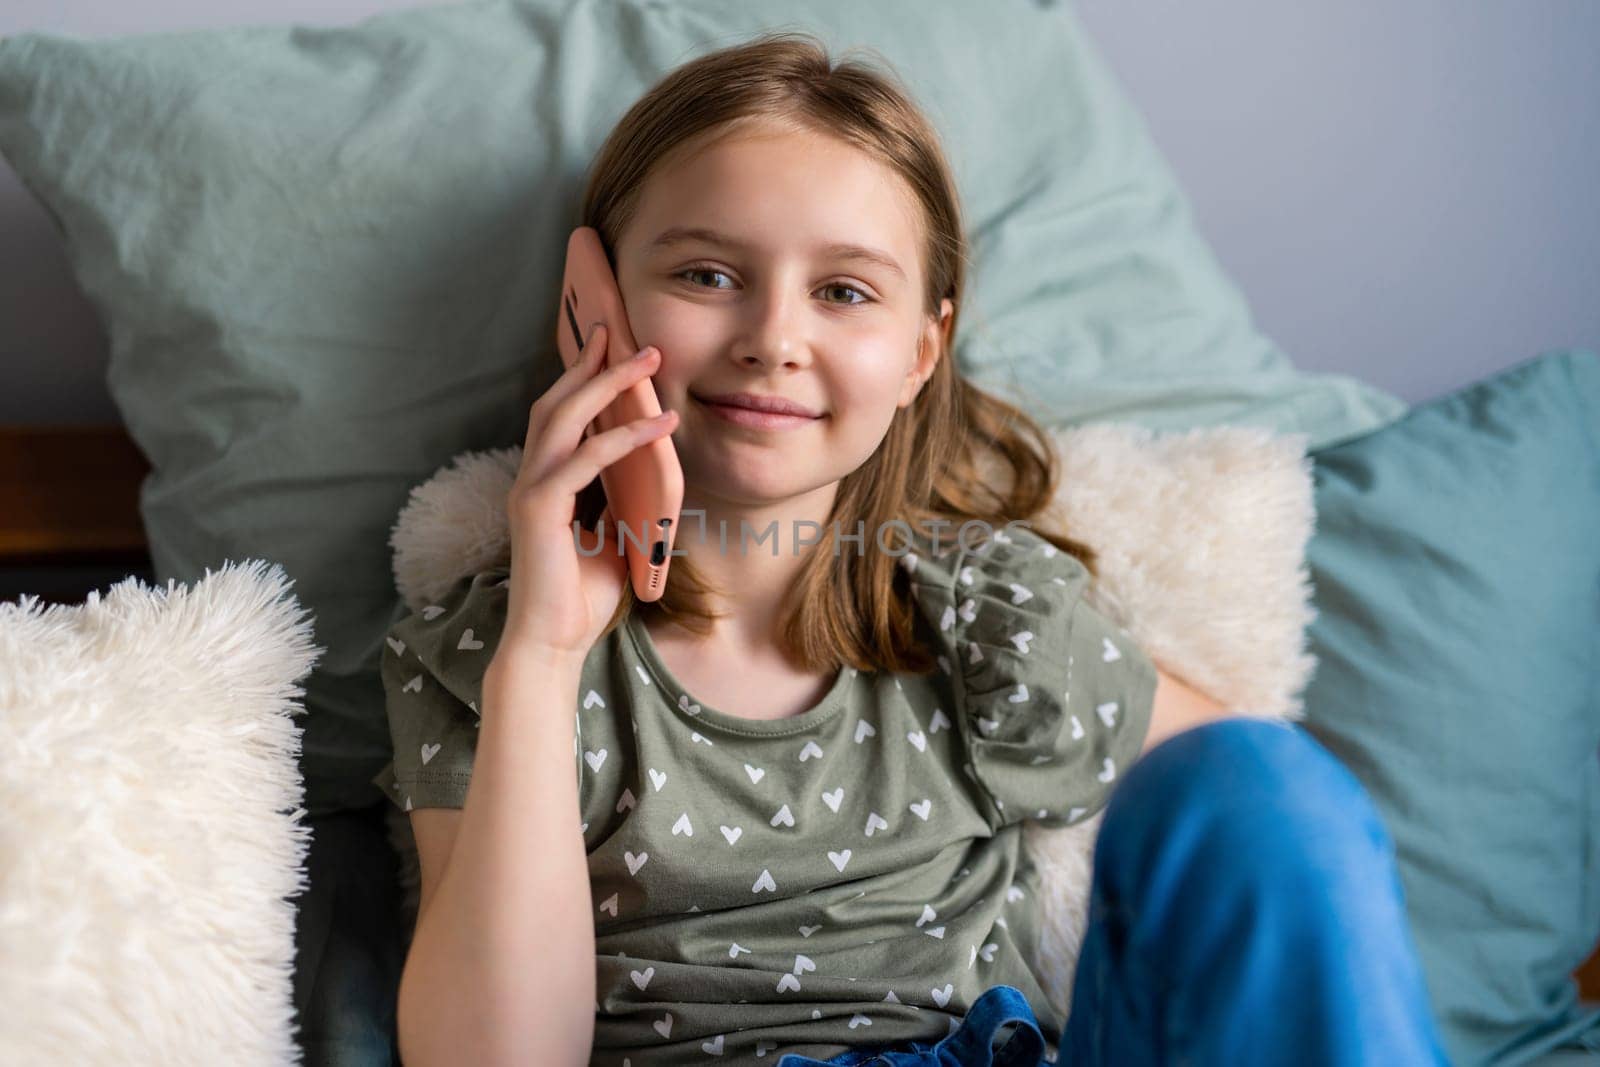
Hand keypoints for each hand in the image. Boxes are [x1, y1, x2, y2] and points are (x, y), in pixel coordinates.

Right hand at [496, 322, 677, 662]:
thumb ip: (618, 503)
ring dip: (608, 384)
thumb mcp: (612, 538)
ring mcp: (531, 490)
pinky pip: (587, 460)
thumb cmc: (580, 597)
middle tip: (623, 331)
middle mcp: (530, 479)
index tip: (608, 344)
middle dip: (591, 364)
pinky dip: (625, 438)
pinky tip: (660, 423)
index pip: (559, 417)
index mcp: (544, 483)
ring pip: (566, 418)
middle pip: (556, 403)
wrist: (552, 643)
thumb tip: (646, 476)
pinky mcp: (541, 508)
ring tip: (647, 360)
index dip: (581, 378)